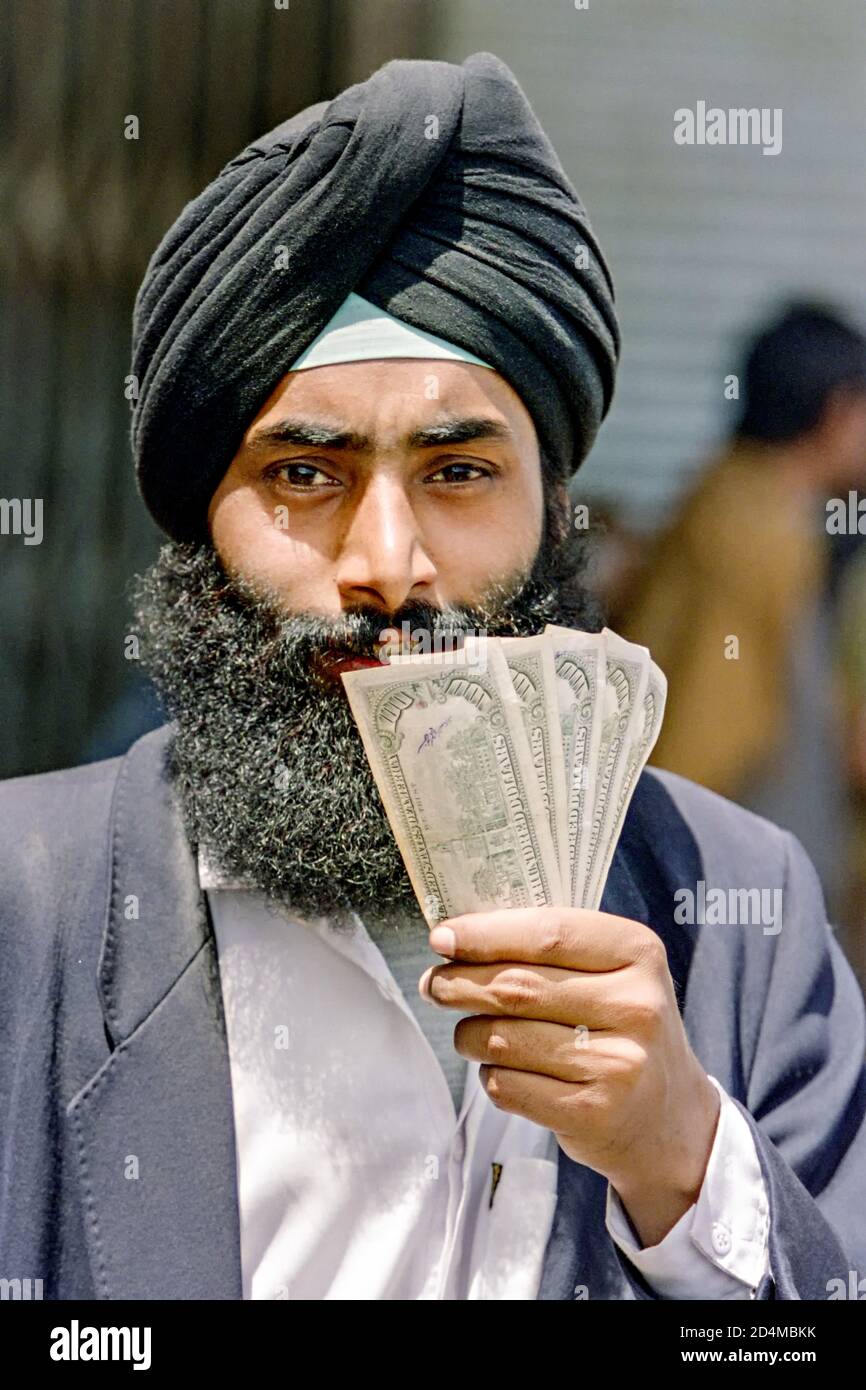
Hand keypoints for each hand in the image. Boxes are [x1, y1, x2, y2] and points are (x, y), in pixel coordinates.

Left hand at [419, 905, 719, 1246]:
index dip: (485, 933)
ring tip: (470, 1033)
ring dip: (469, 1035)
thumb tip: (456, 940)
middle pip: (517, 987)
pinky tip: (500, 1070)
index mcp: (638, 952)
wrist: (667, 1117)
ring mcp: (618, 1063)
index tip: (442, 937)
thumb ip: (547, 950)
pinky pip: (508, 1086)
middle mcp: (635, 1006)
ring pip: (503, 1039)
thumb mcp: (609, 973)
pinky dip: (490, 1075)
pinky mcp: (594, 1113)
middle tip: (434, 984)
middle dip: (460, 984)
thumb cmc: (620, 1028)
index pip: (548, 932)